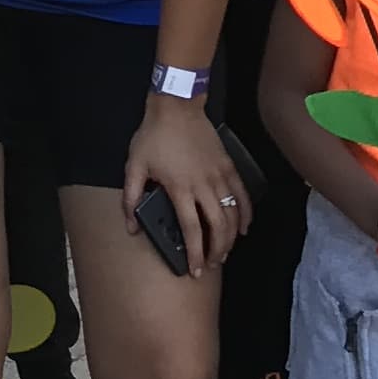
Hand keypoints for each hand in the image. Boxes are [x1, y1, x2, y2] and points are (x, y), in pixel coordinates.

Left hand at [122, 102, 245, 273]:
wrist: (176, 108)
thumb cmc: (153, 137)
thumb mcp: (134, 166)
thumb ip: (131, 198)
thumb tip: (131, 227)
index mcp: (180, 189)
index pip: (191, 230)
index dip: (195, 253)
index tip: (194, 270)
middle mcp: (203, 186)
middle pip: (217, 228)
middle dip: (216, 251)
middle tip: (210, 265)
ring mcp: (219, 177)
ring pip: (233, 215)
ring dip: (231, 238)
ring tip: (224, 252)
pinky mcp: (229, 167)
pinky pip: (242, 196)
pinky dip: (246, 214)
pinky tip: (244, 228)